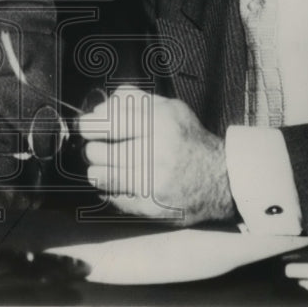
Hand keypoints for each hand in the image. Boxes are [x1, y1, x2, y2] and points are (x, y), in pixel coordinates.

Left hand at [76, 86, 234, 223]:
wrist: (220, 180)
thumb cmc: (188, 140)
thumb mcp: (170, 108)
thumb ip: (134, 100)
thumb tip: (99, 108)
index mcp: (160, 123)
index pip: (107, 122)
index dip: (89, 124)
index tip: (87, 126)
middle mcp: (158, 153)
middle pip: (98, 151)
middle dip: (93, 148)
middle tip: (99, 148)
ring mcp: (153, 183)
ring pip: (100, 176)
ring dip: (98, 170)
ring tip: (108, 165)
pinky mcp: (151, 207)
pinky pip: (112, 197)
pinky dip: (111, 189)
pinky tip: (122, 182)